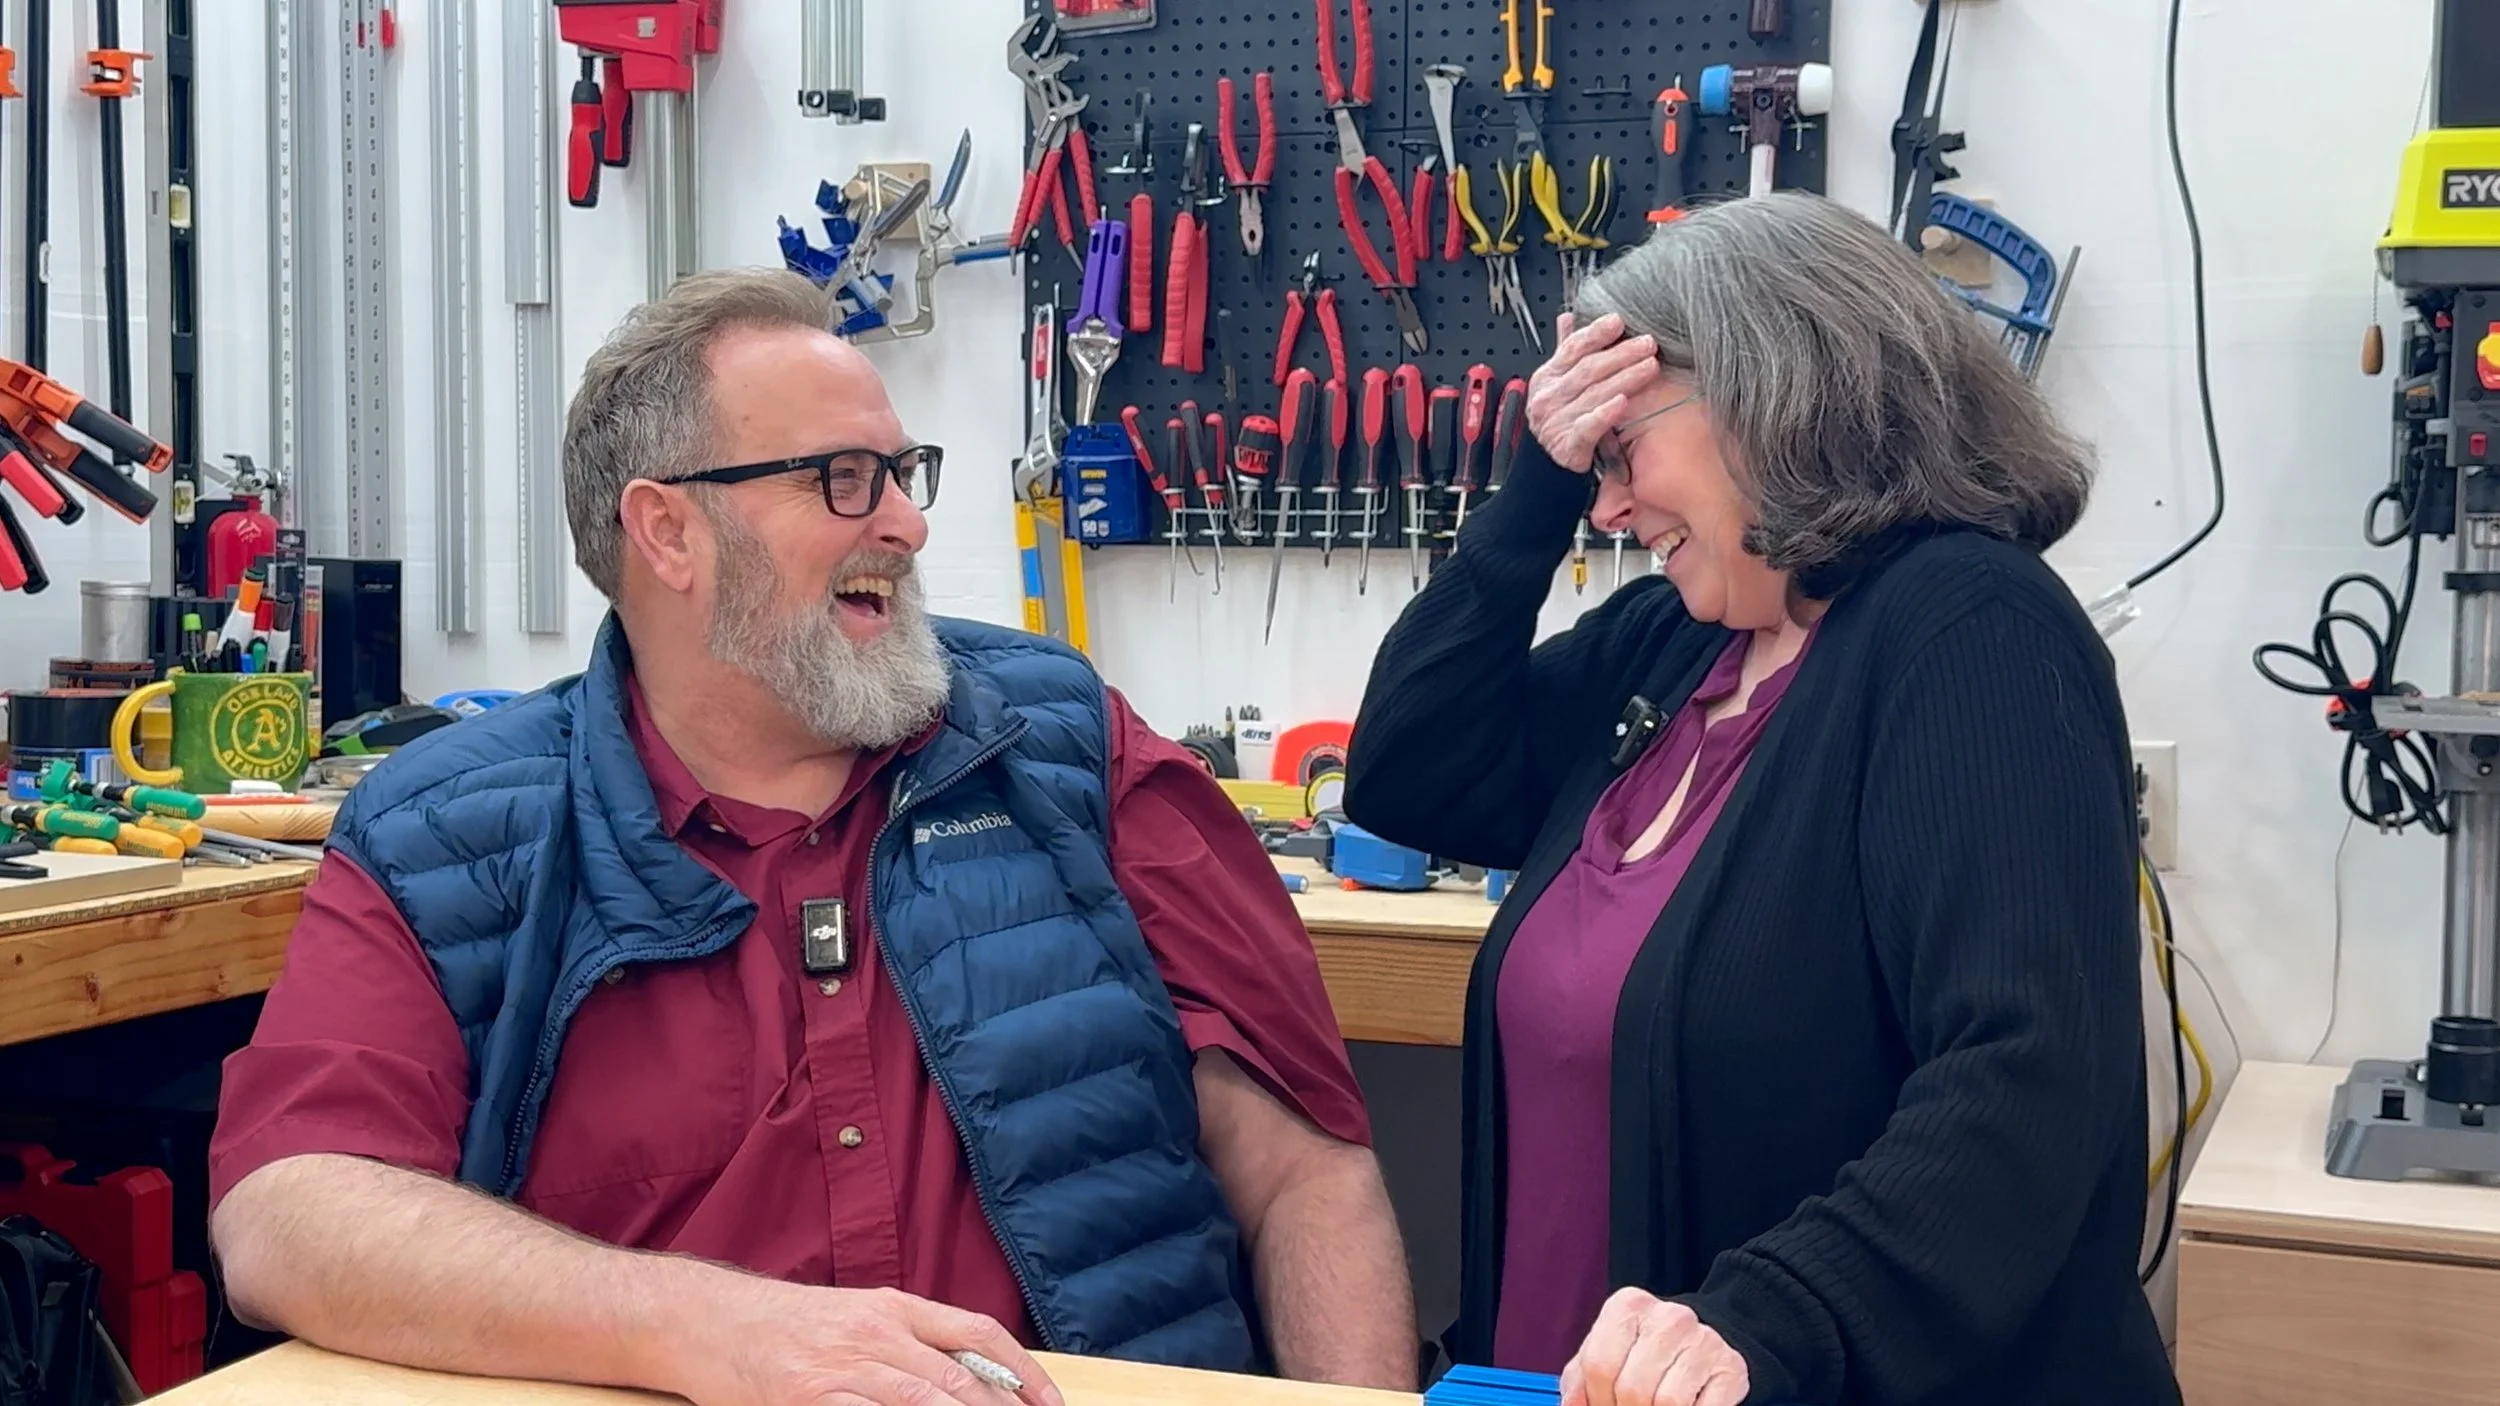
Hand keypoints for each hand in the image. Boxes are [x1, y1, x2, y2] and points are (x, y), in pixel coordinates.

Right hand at [678, 1277, 1062, 1405]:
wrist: (713, 1321)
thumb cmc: (790, 1324)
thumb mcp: (859, 1316)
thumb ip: (912, 1340)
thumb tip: (971, 1373)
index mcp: (895, 1307)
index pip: (978, 1333)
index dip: (1021, 1370)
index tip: (1049, 1403)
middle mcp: (876, 1333)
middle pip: (958, 1378)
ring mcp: (843, 1368)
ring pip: (924, 1404)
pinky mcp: (809, 1399)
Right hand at [1527, 313, 1663, 472]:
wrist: (1555, 459)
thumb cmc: (1563, 417)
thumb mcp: (1560, 381)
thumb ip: (1567, 351)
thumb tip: (1568, 318)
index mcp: (1547, 377)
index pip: (1572, 348)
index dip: (1596, 333)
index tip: (1619, 321)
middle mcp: (1548, 397)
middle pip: (1588, 369)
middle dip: (1621, 354)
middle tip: (1648, 344)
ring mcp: (1555, 421)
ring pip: (1594, 394)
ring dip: (1625, 378)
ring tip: (1651, 366)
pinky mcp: (1566, 446)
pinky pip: (1588, 426)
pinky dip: (1606, 413)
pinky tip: (1623, 402)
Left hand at [1560, 1288, 1747, 1405]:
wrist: (1703, 1340)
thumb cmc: (1643, 1350)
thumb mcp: (1606, 1353)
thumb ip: (1581, 1377)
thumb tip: (1573, 1405)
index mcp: (1628, 1306)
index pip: (1599, 1364)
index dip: (1596, 1400)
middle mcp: (1669, 1317)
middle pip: (1632, 1389)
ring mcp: (1704, 1340)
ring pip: (1667, 1404)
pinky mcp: (1731, 1366)